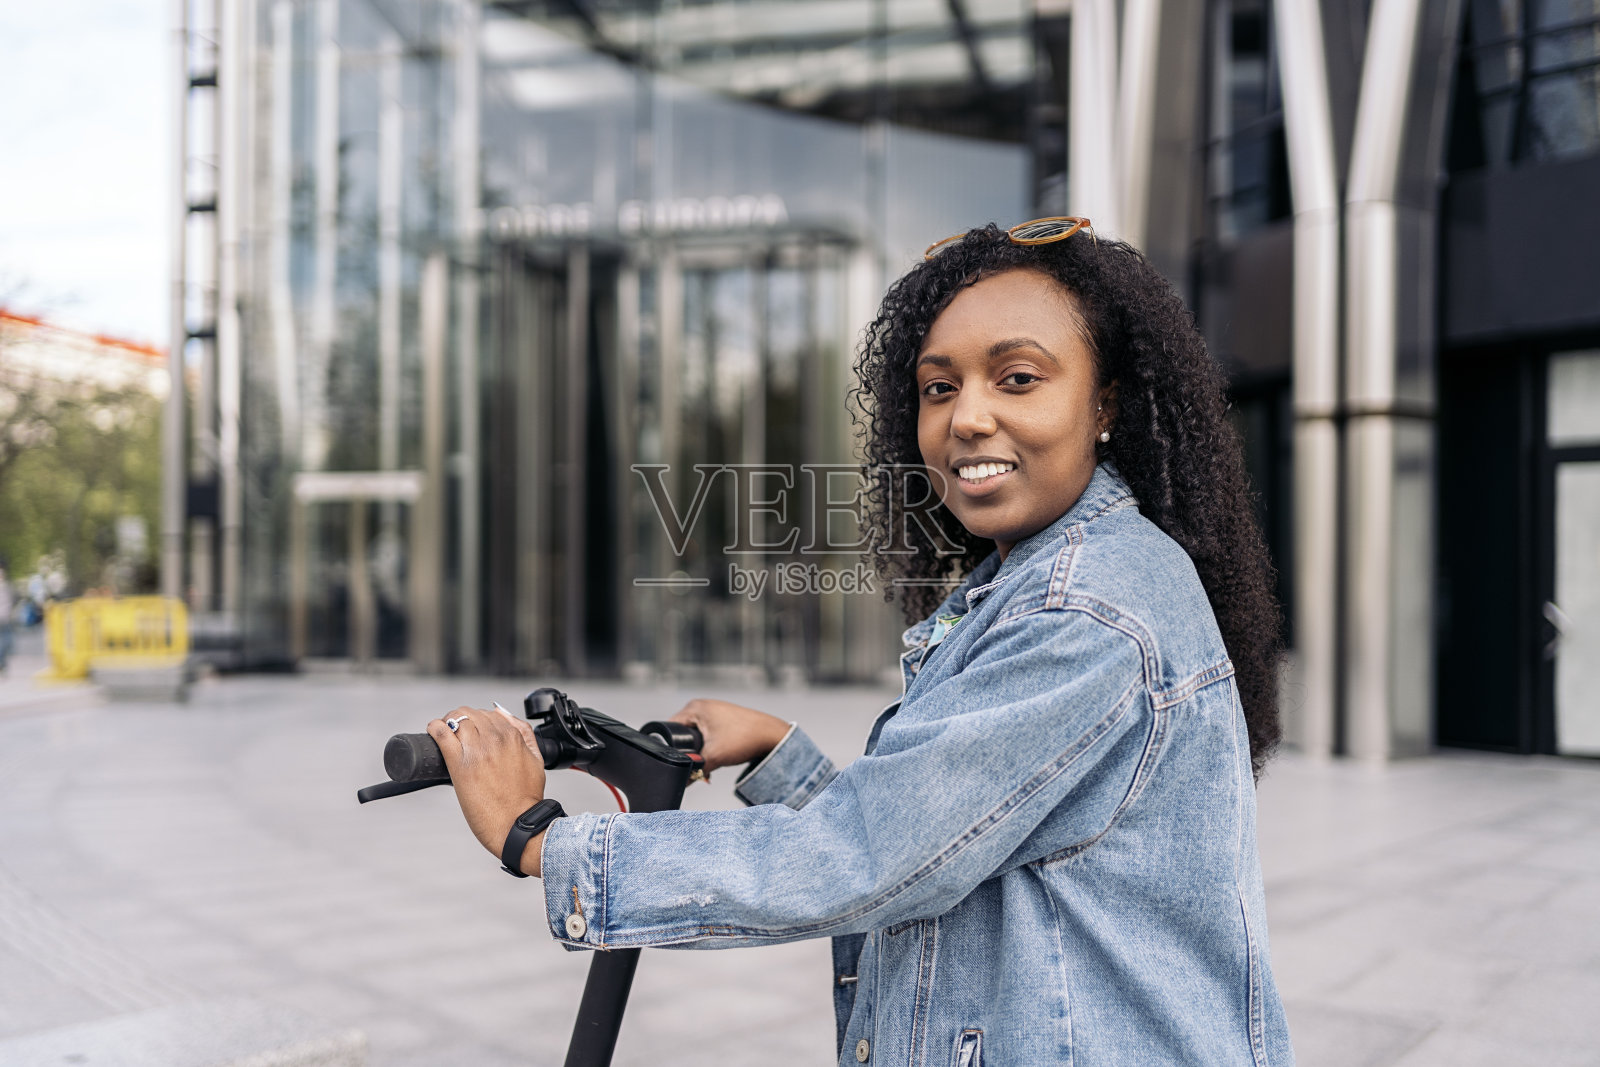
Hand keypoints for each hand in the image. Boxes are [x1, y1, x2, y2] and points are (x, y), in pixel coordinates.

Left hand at [427, 705, 547, 876]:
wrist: (516, 824)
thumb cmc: (525, 799)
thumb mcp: (536, 760)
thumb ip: (525, 735)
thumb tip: (506, 715)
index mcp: (513, 737)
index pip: (489, 713)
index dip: (478, 720)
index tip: (472, 729)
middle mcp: (495, 739)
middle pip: (471, 713)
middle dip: (462, 718)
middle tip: (456, 731)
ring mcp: (477, 750)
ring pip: (457, 718)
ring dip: (448, 722)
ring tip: (445, 732)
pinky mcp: (459, 763)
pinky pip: (442, 733)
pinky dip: (435, 728)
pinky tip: (433, 731)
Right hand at [669, 698, 790, 774]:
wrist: (772, 736)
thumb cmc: (746, 738)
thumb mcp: (714, 757)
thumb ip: (694, 771)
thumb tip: (682, 781)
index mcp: (695, 708)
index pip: (669, 728)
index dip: (670, 747)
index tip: (676, 760)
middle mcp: (702, 706)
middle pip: (681, 733)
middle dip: (687, 751)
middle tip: (695, 765)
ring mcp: (713, 711)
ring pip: (695, 735)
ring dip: (699, 751)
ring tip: (707, 763)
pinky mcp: (722, 719)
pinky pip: (706, 734)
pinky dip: (708, 747)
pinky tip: (715, 758)